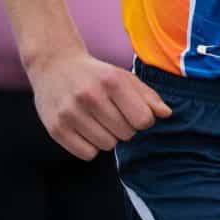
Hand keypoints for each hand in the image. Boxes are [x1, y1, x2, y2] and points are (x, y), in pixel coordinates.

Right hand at [31, 48, 170, 159]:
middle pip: (126, 134)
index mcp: (112, 82)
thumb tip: (166, 114)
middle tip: (112, 115)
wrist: (54, 65)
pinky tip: (85, 130)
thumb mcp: (124, 77)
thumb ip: (148, 96)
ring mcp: (70, 113)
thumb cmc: (96, 75)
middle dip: (125, 128)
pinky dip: (90, 147)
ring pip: (107, 145)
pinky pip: (87, 154)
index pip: (143, 120)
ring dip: (108, 138)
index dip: (143, 120)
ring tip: (98, 121)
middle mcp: (90, 97)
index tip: (133, 113)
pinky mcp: (55, 128)